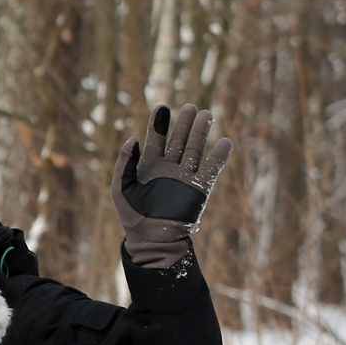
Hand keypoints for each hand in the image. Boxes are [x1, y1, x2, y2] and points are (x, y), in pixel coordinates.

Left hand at [113, 104, 230, 270]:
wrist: (150, 238)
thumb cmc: (131, 215)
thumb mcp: (120, 187)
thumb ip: (124, 162)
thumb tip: (133, 138)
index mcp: (149, 165)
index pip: (156, 138)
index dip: (160, 122)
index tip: (163, 106)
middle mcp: (169, 168)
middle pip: (179, 139)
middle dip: (184, 123)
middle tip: (191, 107)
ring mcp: (185, 177)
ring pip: (195, 149)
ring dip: (201, 133)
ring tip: (207, 115)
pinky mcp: (199, 189)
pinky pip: (212, 169)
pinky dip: (219, 157)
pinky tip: (225, 142)